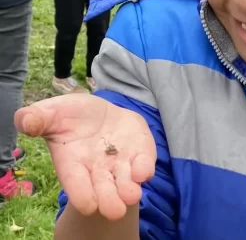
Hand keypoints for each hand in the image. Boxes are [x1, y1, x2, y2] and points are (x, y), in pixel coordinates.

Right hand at [15, 95, 155, 220]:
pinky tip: (144, 171)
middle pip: (103, 191)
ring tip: (132, 195)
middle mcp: (98, 169)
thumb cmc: (70, 116)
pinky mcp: (139, 152)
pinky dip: (145, 167)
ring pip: (125, 182)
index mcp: (73, 164)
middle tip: (116, 211)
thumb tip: (25, 120)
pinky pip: (143, 163)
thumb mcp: (52, 111)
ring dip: (129, 189)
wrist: (98, 112)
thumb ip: (38, 118)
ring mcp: (120, 162)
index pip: (76, 185)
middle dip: (109, 201)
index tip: (89, 205)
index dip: (82, 195)